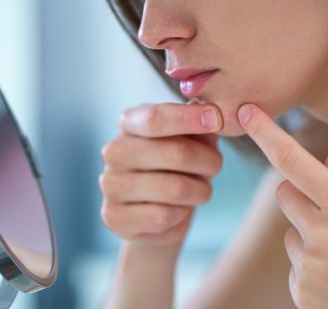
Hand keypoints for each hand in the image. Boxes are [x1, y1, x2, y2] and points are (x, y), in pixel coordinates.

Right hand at [99, 101, 222, 247]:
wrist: (158, 218)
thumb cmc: (178, 171)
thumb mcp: (193, 144)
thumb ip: (200, 128)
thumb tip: (206, 109)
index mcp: (129, 124)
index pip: (156, 118)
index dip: (189, 118)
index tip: (217, 119)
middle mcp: (115, 151)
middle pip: (175, 152)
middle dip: (208, 161)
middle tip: (217, 166)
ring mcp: (110, 184)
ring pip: (175, 188)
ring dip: (200, 191)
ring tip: (201, 191)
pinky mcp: (114, 217)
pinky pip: (164, 216)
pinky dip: (182, 214)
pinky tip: (178, 210)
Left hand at [237, 104, 327, 307]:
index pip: (292, 160)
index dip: (265, 132)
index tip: (246, 111)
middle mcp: (320, 235)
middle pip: (285, 193)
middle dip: (303, 193)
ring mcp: (308, 267)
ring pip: (291, 232)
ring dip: (311, 234)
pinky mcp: (301, 292)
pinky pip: (295, 263)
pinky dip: (313, 264)